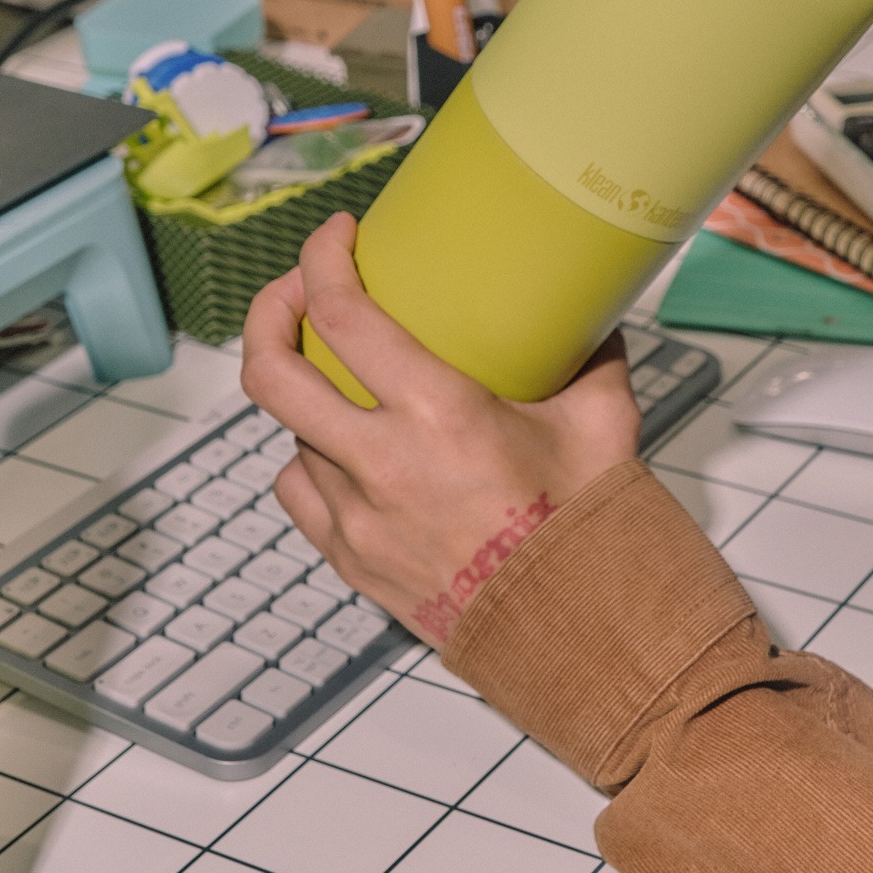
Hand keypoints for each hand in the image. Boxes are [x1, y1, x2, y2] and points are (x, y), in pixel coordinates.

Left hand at [240, 214, 639, 645]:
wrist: (583, 637)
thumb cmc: (592, 531)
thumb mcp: (603, 423)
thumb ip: (591, 355)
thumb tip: (590, 308)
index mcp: (440, 417)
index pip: (342, 316)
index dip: (321, 260)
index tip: (335, 235)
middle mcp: (382, 467)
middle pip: (269, 373)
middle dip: (269, 313)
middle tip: (297, 292)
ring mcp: (357, 521)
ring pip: (289, 437)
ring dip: (308, 399)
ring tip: (346, 382)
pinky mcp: (351, 564)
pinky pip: (302, 495)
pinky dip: (313, 463)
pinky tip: (346, 451)